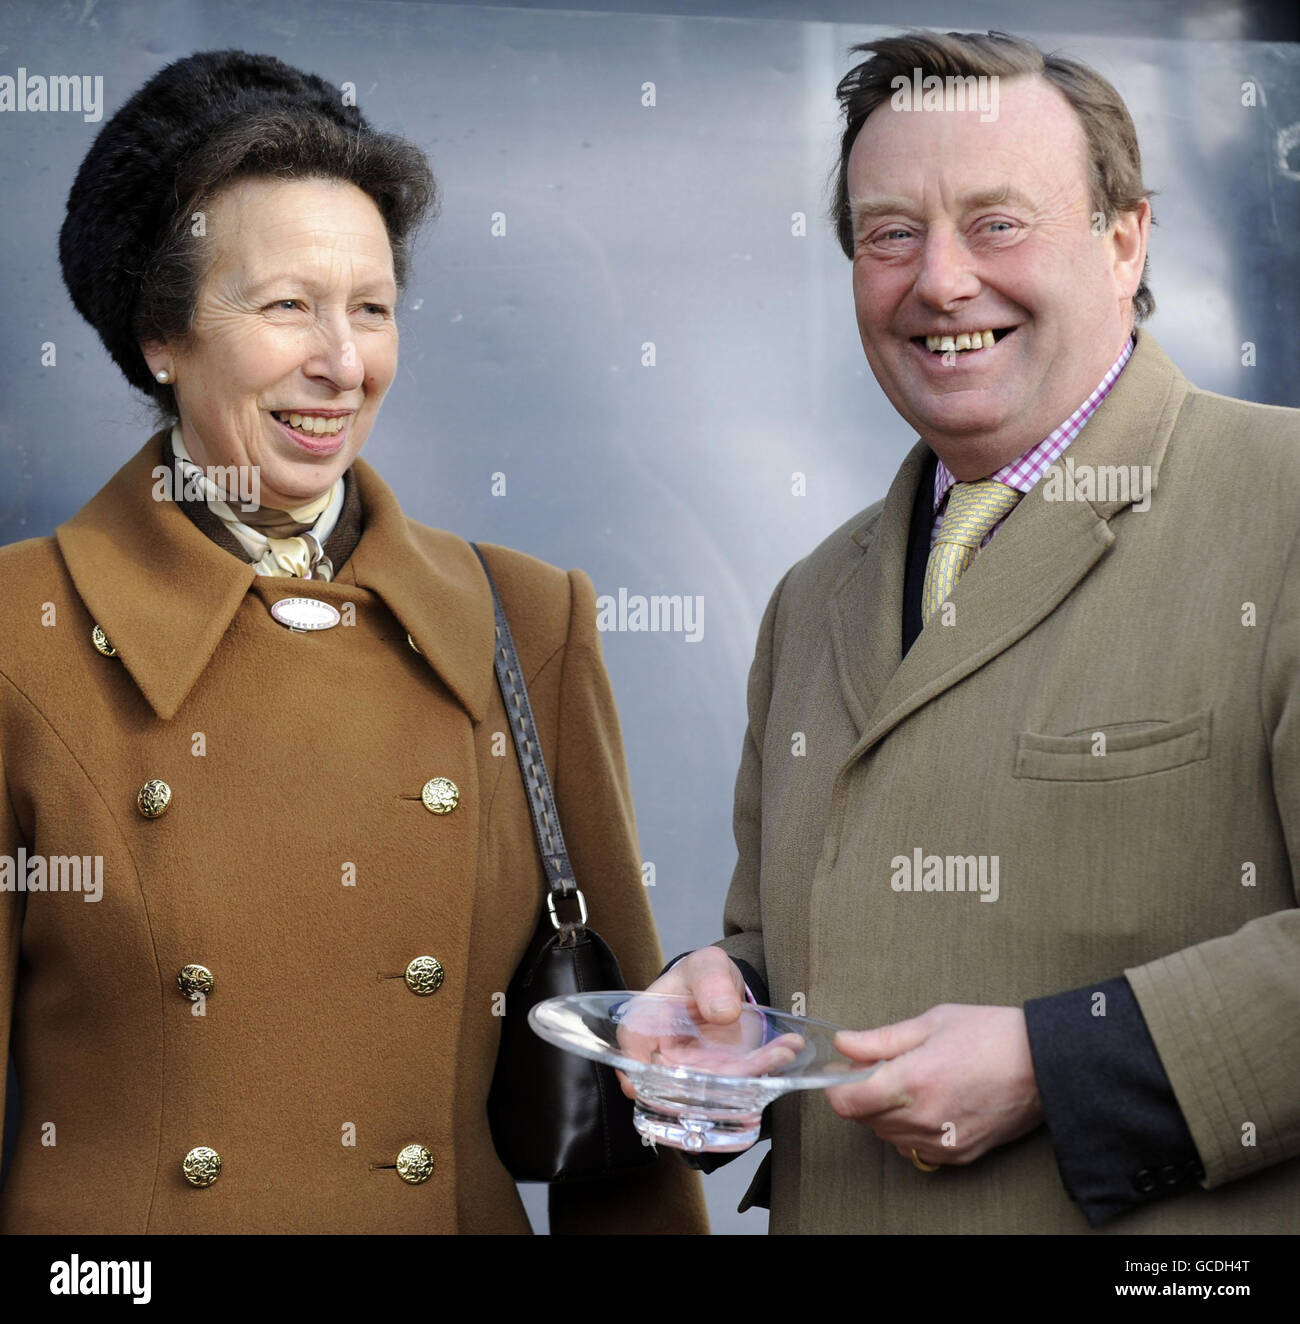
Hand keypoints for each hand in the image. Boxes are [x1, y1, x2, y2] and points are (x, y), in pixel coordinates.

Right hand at [616, 947, 789, 1101]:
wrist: (727, 989)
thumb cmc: (704, 975)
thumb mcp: (706, 967)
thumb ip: (711, 982)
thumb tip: (722, 1013)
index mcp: (649, 1022)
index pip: (632, 1046)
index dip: (634, 1068)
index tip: (641, 1086)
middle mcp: (667, 1054)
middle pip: (677, 1078)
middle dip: (712, 1082)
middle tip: (750, 1068)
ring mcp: (696, 1072)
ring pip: (715, 1085)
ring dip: (750, 1075)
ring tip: (783, 1051)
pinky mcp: (723, 1078)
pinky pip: (742, 1080)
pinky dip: (766, 1068)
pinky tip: (788, 1049)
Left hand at [824, 1004, 1043, 1166]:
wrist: (1044, 1065)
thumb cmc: (991, 1035)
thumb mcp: (931, 1022)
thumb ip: (881, 1039)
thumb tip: (844, 1044)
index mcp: (913, 1081)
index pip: (847, 1102)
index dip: (837, 1086)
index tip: (842, 1071)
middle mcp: (924, 1118)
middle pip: (864, 1119)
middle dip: (861, 1094)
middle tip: (877, 1067)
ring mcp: (943, 1141)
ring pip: (888, 1136)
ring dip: (884, 1112)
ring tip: (907, 1082)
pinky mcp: (959, 1154)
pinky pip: (915, 1148)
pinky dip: (909, 1129)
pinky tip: (926, 1103)